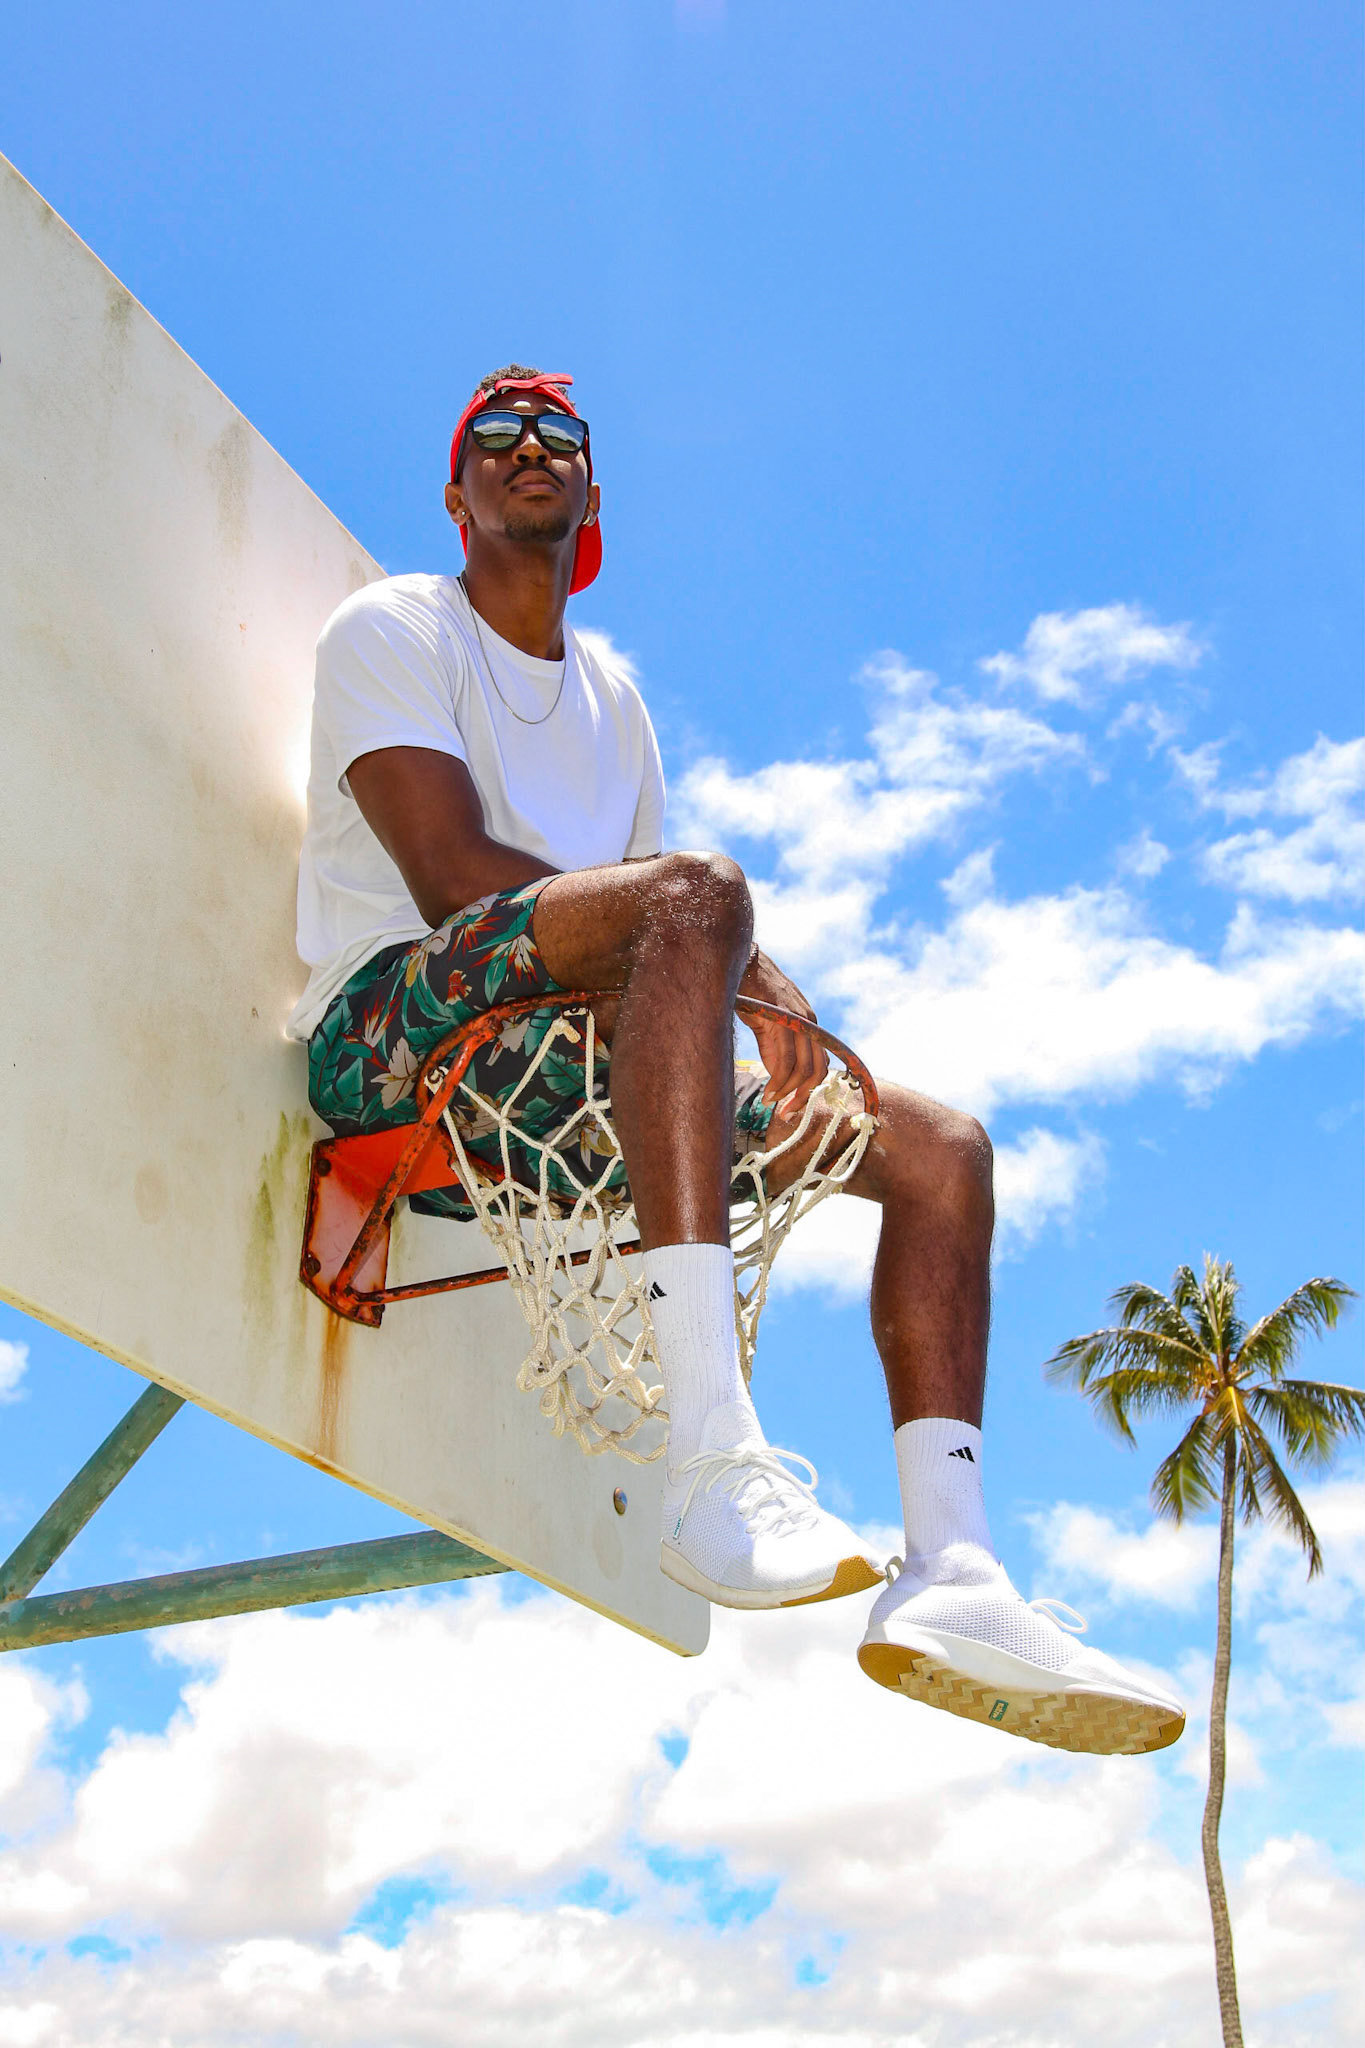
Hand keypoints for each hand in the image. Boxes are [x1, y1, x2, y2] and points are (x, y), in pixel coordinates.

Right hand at [739, 950, 828, 1109]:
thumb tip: (778, 1078)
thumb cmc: (751, 993)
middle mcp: (810, 1022)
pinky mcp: (782, 1019)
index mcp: (809, 1024)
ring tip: (772, 1102)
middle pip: (817, 1071)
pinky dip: (778, 1081)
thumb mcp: (768, 1025)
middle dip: (803, 1097)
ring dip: (788, 1092)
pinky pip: (786, 1059)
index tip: (792, 1107)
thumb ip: (776, 1049)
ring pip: (803, 1068)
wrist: (741, 963)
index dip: (810, 1090)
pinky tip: (768, 1091)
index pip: (820, 1064)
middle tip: (785, 1114)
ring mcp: (798, 1020)